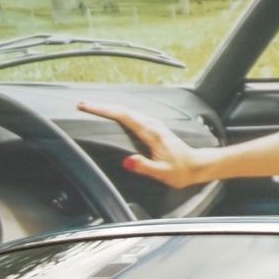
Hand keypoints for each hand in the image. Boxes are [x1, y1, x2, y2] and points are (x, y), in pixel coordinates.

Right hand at [79, 101, 210, 189]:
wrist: (196, 165)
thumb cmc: (180, 170)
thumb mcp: (162, 173)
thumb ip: (144, 167)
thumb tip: (126, 161)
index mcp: (151, 133)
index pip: (123, 116)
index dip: (104, 111)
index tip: (87, 107)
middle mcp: (152, 124)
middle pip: (123, 110)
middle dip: (101, 106)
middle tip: (82, 105)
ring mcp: (153, 124)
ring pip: (127, 111)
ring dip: (108, 108)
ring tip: (92, 108)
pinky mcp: (152, 128)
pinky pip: (131, 116)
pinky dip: (117, 113)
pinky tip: (111, 115)